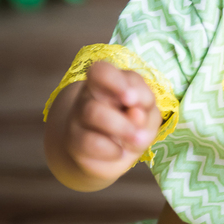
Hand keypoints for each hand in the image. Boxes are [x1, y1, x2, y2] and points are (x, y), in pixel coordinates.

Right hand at [64, 62, 160, 184]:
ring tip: (138, 139)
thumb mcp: (148, 114)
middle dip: (124, 110)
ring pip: (92, 113)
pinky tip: (120, 152)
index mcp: (107, 82)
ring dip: (121, 127)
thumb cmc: (132, 124)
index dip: (116, 81)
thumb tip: (137, 114)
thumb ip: (146, 110)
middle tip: (141, 121)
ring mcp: (79, 118)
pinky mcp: (75, 141)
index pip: (101, 71)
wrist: (110, 153)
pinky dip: (111, 149)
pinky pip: (90, 142)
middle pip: (98, 93)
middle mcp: (89, 95)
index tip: (132, 99)